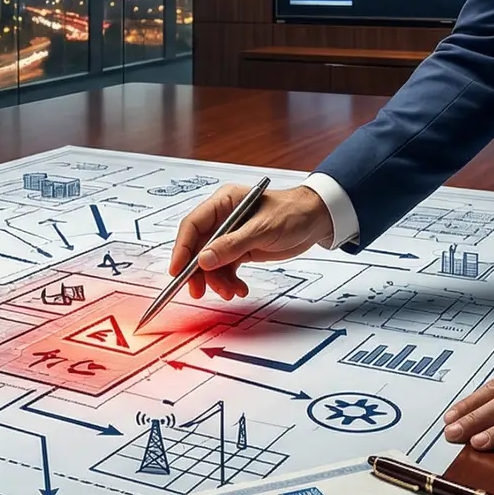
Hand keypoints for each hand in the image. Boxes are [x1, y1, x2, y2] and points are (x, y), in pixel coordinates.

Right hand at [168, 184, 334, 300]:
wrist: (316, 220)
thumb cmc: (293, 213)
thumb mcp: (263, 229)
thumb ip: (232, 245)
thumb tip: (204, 260)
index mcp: (224, 202)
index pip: (193, 225)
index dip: (182, 248)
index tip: (177, 271)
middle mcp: (223, 218)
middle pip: (198, 247)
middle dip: (197, 271)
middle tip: (198, 291)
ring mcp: (230, 235)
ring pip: (211, 262)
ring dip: (217, 280)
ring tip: (230, 292)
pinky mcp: (240, 249)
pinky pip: (225, 268)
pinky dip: (229, 281)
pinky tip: (239, 289)